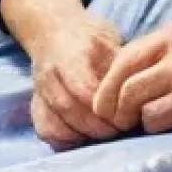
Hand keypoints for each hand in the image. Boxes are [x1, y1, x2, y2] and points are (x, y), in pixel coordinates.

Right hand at [30, 13, 123, 146]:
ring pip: (56, 124)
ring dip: (83, 136)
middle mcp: (50, 73)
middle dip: (98, 127)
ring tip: (105, 134)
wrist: (53, 29)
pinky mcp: (35, 104)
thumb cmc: (89, 36)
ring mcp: (39, 91)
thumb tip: (136, 94)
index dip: (106, 109)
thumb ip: (119, 65)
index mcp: (71, 53)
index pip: (85, 89)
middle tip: (120, 130)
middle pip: (70, 109)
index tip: (125, 116)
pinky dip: (66, 141)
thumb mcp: (110, 39)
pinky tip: (84, 138)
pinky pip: (46, 130)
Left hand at [92, 20, 171, 133]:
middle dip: (113, 108)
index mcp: (166, 35)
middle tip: (117, 119)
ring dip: (132, 118)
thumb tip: (113, 78)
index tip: (104, 103)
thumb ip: (149, 52)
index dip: (106, 87)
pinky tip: (161, 120)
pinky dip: (153, 123)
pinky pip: (161, 117)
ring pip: (139, 103)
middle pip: (125, 85)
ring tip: (138, 120)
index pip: (122, 61)